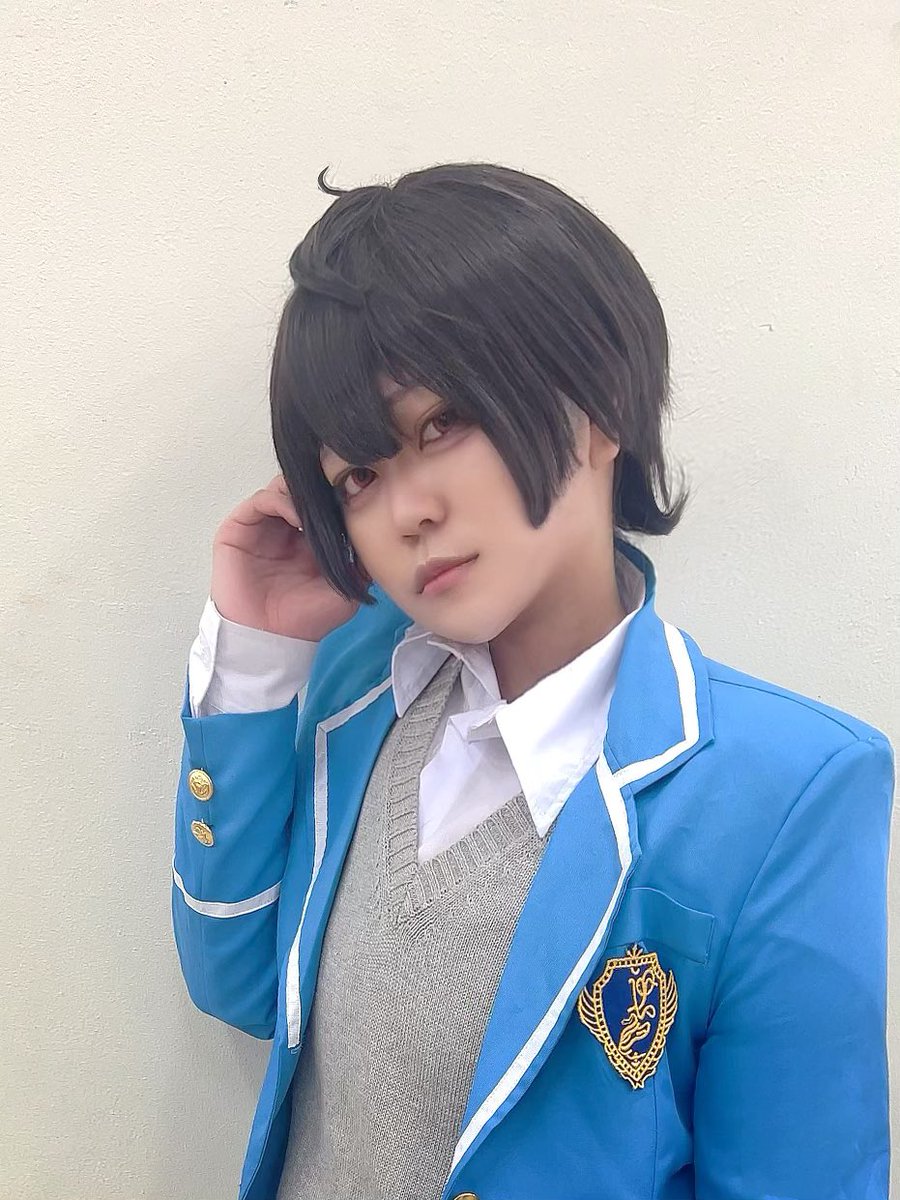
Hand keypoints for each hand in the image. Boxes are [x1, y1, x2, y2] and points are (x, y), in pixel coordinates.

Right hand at [210, 473, 361, 640]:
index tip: (355, 493)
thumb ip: (359, 560)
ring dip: (301, 493)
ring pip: (281, 489)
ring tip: (317, 508)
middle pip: (301, 490)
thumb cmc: (304, 619)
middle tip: (336, 491)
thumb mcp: (346, 589)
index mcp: (309, 539)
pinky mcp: (239, 528)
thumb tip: (375, 532)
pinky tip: (297, 515)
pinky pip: (260, 501)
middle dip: (319, 488)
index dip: (337, 496)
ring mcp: (262, 526)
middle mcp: (284, 528)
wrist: (270, 638)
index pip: (322, 503)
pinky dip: (280, 500)